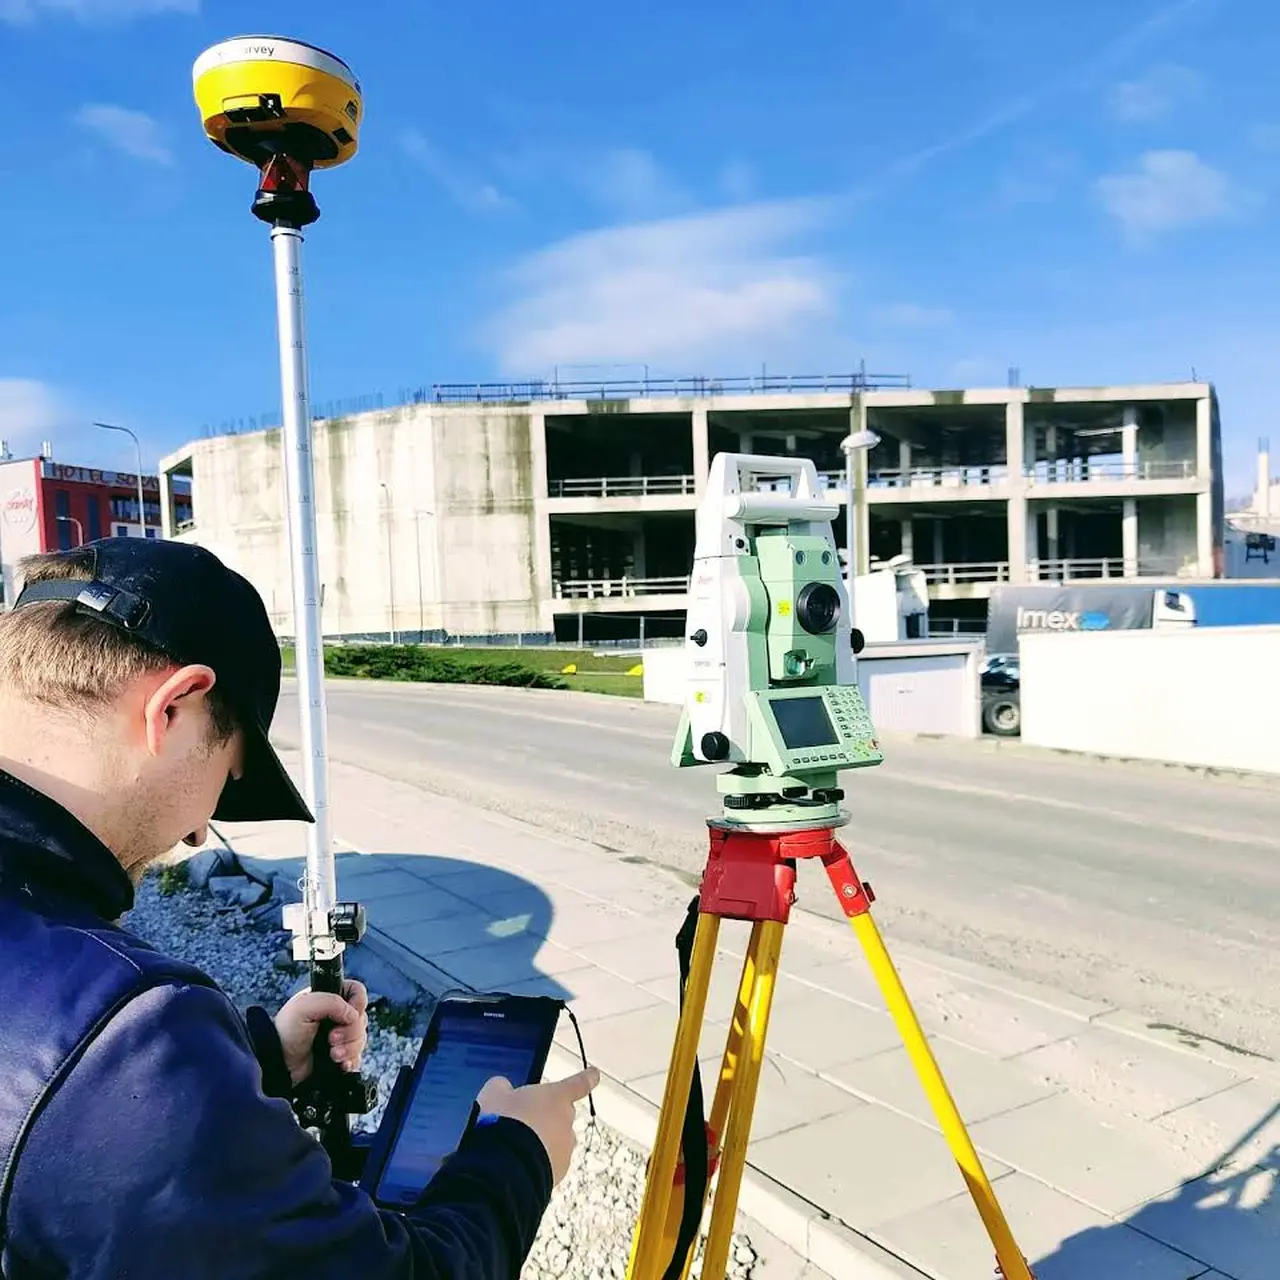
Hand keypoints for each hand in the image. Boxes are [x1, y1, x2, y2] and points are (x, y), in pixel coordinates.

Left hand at [274, 980, 368, 1087]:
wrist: (278, 1064)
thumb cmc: (284, 1033)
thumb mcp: (303, 1007)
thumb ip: (331, 1002)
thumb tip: (352, 1014)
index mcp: (328, 997)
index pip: (357, 992)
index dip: (357, 1004)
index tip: (347, 1017)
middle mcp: (337, 1015)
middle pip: (361, 1018)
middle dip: (350, 1032)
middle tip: (331, 1039)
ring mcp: (340, 1036)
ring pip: (361, 1038)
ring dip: (349, 1048)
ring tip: (332, 1055)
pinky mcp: (340, 1055)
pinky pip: (357, 1056)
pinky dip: (351, 1061)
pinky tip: (340, 1064)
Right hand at [476, 1066, 599, 1184]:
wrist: (504, 1166)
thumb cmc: (502, 1122)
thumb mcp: (495, 1094)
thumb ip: (503, 1087)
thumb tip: (504, 1088)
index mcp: (556, 1097)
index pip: (578, 1083)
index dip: (587, 1078)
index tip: (595, 1073)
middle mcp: (566, 1122)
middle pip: (562, 1114)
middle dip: (548, 1116)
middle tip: (523, 1121)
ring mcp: (565, 1149)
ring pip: (556, 1141)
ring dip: (542, 1142)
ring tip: (517, 1146)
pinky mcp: (558, 1173)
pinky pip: (550, 1163)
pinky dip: (538, 1162)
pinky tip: (519, 1163)